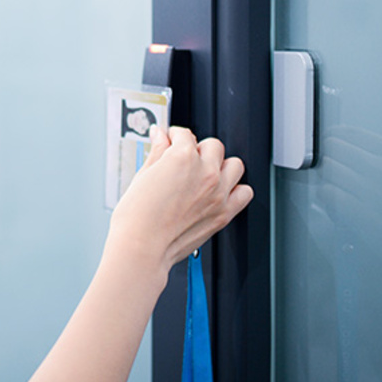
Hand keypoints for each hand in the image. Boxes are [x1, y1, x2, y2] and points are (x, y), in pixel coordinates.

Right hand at [108, 126, 252, 275]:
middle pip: (213, 145)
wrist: (142, 246)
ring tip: (205, 173)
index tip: (170, 141)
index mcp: (183, 158)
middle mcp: (205, 172)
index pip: (184, 135)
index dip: (174, 136)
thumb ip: (157, 152)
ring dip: (221, 166)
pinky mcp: (224, 213)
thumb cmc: (136, 217)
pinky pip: (245, 192)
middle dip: (198, 149)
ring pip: (234, 165)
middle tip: (185, 159)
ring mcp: (218, 193)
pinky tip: (219, 191)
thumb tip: (160, 137)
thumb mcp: (142, 176)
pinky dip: (236, 189)